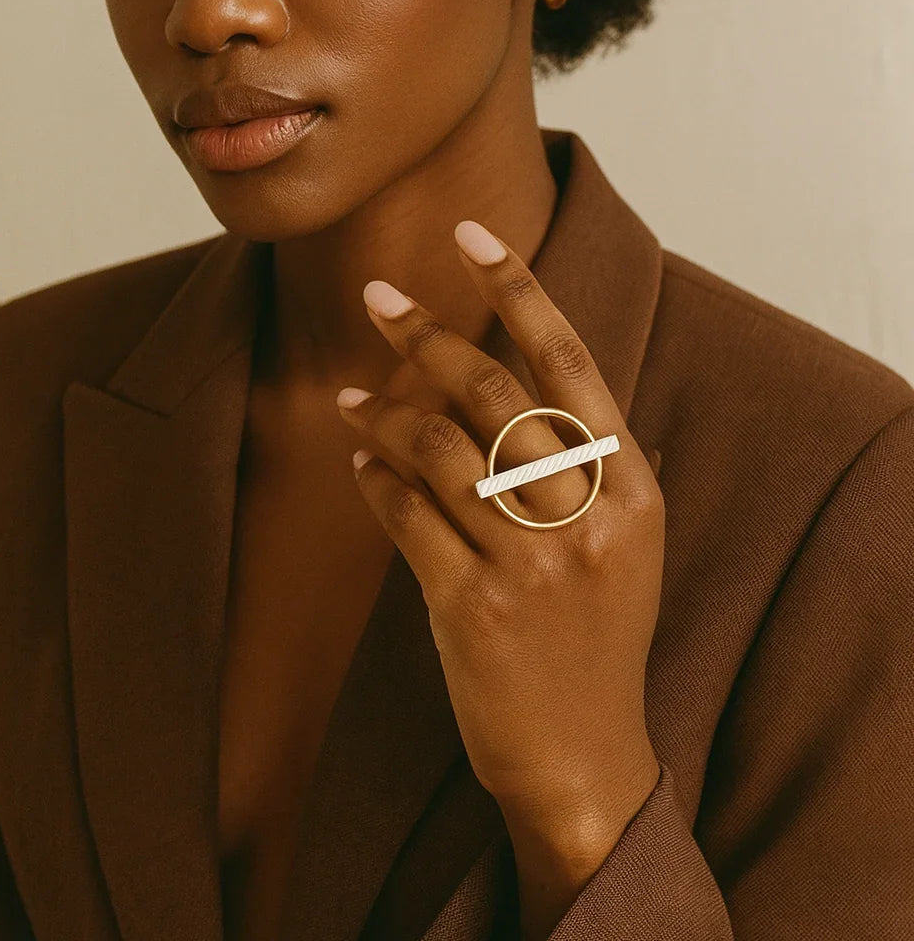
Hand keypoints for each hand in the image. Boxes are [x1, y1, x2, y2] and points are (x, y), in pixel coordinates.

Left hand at [335, 219, 662, 845]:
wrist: (582, 752)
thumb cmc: (595, 637)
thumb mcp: (623, 546)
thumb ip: (589, 467)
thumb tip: (516, 383)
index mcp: (632, 489)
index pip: (571, 363)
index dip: (518, 290)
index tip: (471, 234)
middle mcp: (588, 516)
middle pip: (492, 393)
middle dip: (425, 333)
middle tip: (377, 299)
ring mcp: (531, 563)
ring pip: (437, 449)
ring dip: (384, 413)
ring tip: (353, 400)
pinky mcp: (473, 606)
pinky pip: (408, 514)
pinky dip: (377, 479)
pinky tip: (363, 464)